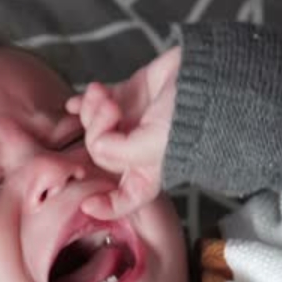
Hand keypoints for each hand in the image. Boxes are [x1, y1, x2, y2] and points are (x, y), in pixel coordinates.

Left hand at [65, 47, 180, 219]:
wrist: (207, 76)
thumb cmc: (194, 116)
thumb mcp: (156, 145)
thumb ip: (120, 152)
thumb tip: (95, 146)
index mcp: (150, 172)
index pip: (125, 199)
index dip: (105, 206)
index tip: (86, 204)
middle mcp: (138, 151)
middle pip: (99, 152)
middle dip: (97, 130)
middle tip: (110, 110)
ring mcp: (132, 123)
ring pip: (94, 126)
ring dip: (91, 110)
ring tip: (103, 95)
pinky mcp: (130, 96)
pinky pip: (97, 102)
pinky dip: (84, 101)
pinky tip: (75, 102)